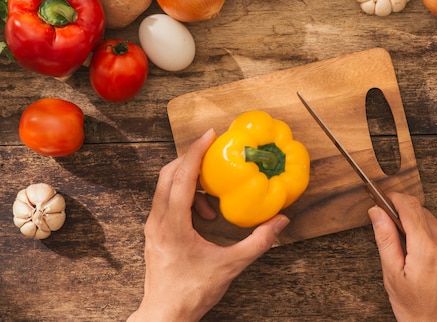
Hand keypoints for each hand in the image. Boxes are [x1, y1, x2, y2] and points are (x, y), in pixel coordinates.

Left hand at [128, 129, 289, 321]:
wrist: (165, 314)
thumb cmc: (192, 292)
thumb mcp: (230, 266)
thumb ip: (258, 242)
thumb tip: (281, 222)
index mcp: (173, 225)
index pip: (182, 178)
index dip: (196, 153)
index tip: (210, 135)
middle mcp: (158, 220)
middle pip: (169, 174)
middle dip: (192, 159)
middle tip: (214, 151)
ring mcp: (153, 226)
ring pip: (166, 187)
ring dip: (190, 181)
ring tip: (214, 197)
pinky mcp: (155, 232)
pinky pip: (167, 201)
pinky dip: (186, 197)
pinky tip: (205, 215)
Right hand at [368, 192, 436, 321]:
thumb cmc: (420, 316)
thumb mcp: (394, 279)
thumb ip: (386, 240)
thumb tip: (377, 213)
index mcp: (427, 250)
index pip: (410, 206)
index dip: (394, 198)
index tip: (384, 199)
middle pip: (423, 214)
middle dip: (406, 217)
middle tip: (393, 234)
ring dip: (422, 233)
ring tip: (414, 260)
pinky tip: (431, 267)